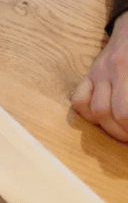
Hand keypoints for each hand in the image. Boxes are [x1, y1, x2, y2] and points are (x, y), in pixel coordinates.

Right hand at [72, 12, 127, 141]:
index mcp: (125, 69)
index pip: (124, 113)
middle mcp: (108, 72)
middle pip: (107, 114)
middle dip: (122, 133)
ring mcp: (96, 73)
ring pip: (92, 109)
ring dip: (107, 127)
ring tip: (122, 131)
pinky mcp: (89, 74)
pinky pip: (79, 99)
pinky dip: (88, 114)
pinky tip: (103, 118)